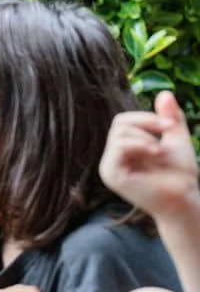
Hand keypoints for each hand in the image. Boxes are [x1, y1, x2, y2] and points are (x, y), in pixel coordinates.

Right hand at [99, 91, 197, 220]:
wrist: (183, 199)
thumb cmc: (179, 175)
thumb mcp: (176, 139)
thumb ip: (169, 118)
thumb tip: (164, 92)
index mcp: (122, 152)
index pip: (123, 122)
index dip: (145, 117)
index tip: (170, 124)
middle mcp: (111, 159)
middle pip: (119, 124)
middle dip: (146, 123)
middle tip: (168, 131)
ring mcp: (108, 168)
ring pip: (119, 134)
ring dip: (145, 136)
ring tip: (160, 150)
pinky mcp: (111, 175)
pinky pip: (119, 148)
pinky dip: (139, 145)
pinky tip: (154, 153)